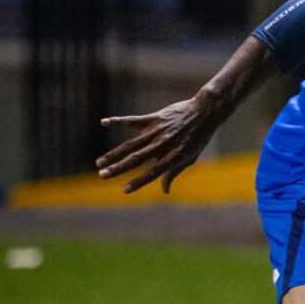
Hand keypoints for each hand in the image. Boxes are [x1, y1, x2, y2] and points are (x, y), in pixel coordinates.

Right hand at [96, 93, 221, 193]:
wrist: (205, 113)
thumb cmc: (197, 138)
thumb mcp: (190, 158)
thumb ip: (174, 173)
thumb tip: (165, 191)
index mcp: (174, 156)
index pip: (153, 173)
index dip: (138, 182)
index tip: (124, 191)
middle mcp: (164, 144)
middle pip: (137, 159)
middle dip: (118, 168)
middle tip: (102, 175)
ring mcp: (158, 130)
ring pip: (131, 144)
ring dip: (114, 154)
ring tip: (99, 163)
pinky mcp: (154, 118)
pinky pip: (132, 121)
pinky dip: (118, 121)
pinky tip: (103, 122)